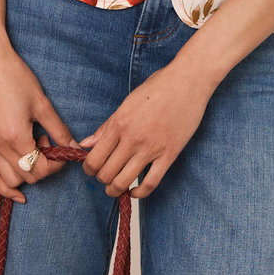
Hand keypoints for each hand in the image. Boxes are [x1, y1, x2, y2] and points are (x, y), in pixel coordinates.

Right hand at [0, 43, 76, 203]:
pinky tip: (17, 188)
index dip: (56, 164)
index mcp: (16, 136)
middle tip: (48, 143)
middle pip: (26, 177)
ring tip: (33, 151)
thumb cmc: (17, 78)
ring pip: (7, 181)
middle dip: (43, 167)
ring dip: (25, 175)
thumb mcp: (42, 103)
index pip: (40, 168)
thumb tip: (74, 146)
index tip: (62, 150)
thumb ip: (58, 128)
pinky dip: (3, 184)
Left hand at [78, 62, 212, 198]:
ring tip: (117, 188)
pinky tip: (135, 192)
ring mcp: (151, 148)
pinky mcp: (169, 154)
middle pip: (106, 174)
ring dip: (116, 190)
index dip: (89, 170)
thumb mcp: (127, 102)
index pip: (94, 159)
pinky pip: (150, 183)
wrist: (188, 81)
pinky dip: (140, 194)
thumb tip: (86, 144)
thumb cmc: (158, 87)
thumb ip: (106, 126)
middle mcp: (132, 138)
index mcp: (119, 123)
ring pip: (124, 182)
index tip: (92, 170)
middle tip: (105, 178)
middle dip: (102, 180)